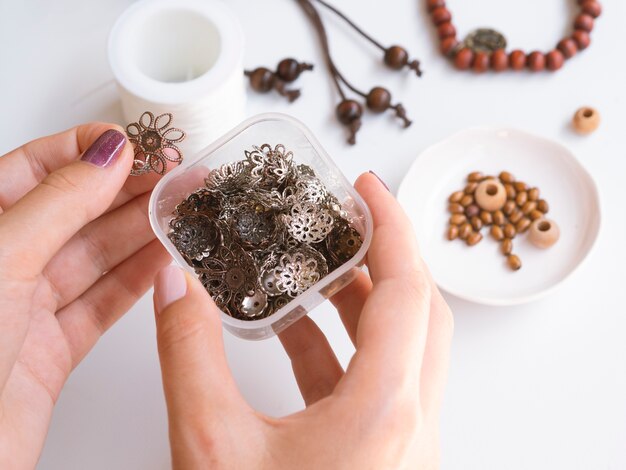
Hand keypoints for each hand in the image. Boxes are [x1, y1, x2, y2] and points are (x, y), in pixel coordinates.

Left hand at [0, 125, 170, 467]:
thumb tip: (107, 153)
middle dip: (129, 191)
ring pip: (98, 257)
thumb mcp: (1, 257)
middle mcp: (3, 264)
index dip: (90, 150)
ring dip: (143, 233)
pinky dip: (140, 281)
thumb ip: (60, 202)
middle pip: (77, 211)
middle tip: (176, 177)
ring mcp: (28, 307)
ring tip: (182, 212)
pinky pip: (105, 303)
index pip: (38, 168)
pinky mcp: (53, 349)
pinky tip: (167, 260)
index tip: (137, 144)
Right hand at [153, 172, 453, 468]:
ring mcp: (406, 448)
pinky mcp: (387, 460)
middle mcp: (411, 428)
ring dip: (364, 304)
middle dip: (386, 256)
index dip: (390, 226)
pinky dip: (345, 350)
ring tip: (318, 268)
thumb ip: (189, 356)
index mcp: (383, 413)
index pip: (407, 292)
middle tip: (350, 219)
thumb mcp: (210, 445)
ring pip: (405, 350)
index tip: (367, 186)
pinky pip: (381, 385)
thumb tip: (177, 286)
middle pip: (420, 314)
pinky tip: (299, 334)